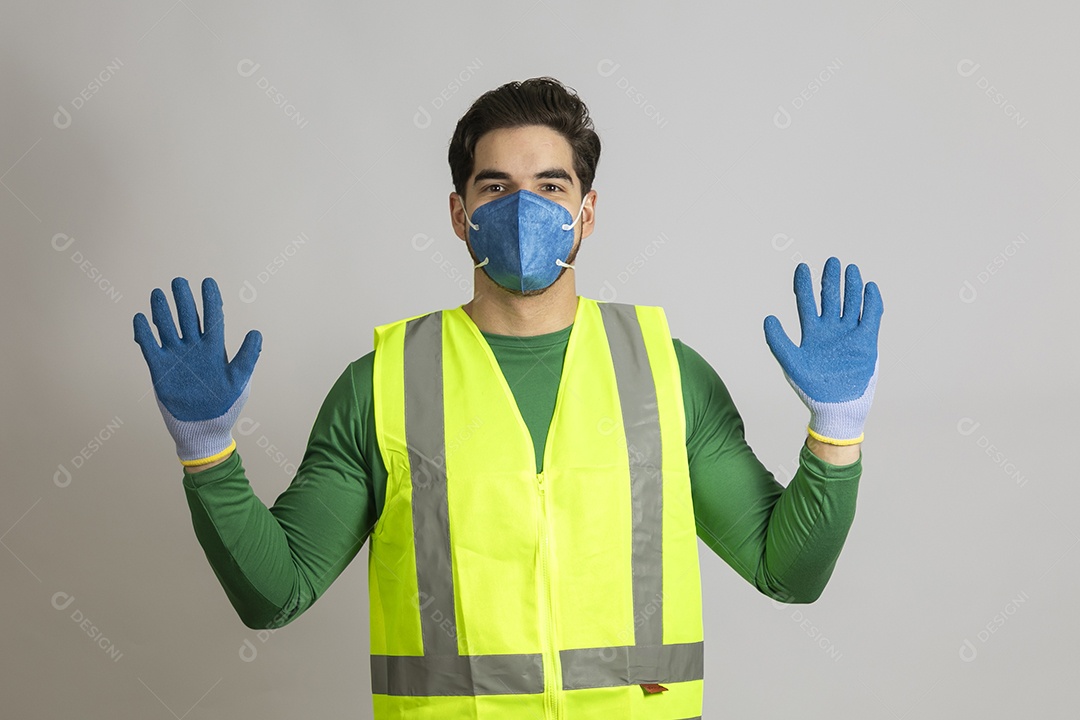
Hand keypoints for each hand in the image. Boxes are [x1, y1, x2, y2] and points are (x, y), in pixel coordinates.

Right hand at [133, 277, 261, 465]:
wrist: (204, 429)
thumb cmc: (226, 406)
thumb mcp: (240, 381)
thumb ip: (247, 358)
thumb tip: (256, 332)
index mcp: (214, 349)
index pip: (212, 318)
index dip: (210, 299)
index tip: (207, 281)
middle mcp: (194, 349)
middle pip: (187, 317)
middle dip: (183, 299)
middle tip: (179, 281)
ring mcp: (176, 357)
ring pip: (166, 327)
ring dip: (162, 311)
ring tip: (158, 293)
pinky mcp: (159, 369)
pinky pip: (149, 347)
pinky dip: (143, 333)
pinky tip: (140, 318)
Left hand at [763, 257, 882, 444]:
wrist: (835, 406)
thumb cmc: (811, 387)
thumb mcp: (791, 363)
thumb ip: (779, 342)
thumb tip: (768, 318)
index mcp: (811, 332)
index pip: (807, 302)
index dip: (804, 285)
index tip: (802, 267)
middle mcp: (830, 330)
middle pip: (831, 298)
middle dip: (831, 280)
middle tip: (831, 261)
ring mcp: (849, 334)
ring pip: (851, 303)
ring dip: (851, 286)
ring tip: (850, 268)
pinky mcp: (866, 342)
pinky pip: (870, 317)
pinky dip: (871, 303)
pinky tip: (869, 287)